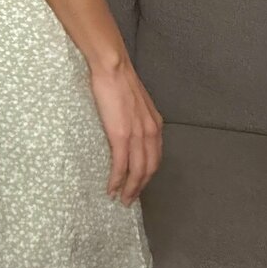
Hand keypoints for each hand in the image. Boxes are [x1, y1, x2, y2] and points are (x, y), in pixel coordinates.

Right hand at [88, 59, 162, 206]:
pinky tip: (111, 188)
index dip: (148, 174)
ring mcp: (137, 135)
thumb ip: (138, 118)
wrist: (113, 68)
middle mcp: (151, 133)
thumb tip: (129, 127)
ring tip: (121, 199)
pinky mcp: (121, 136)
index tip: (139, 183)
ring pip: (137, 171)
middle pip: (149, 168)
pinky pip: (121, 165)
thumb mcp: (137, 103)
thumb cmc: (120, 80)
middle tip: (129, 198)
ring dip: (129, 189)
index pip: (155, 157)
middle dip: (140, 186)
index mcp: (155, 125)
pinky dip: (116, 180)